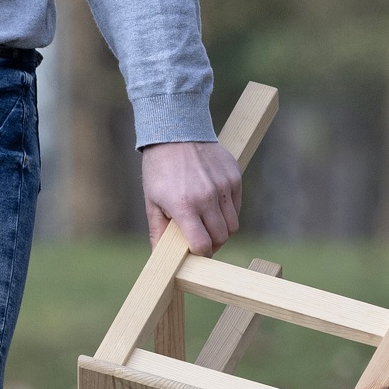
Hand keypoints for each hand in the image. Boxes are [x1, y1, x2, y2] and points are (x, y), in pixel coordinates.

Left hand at [141, 139, 243, 253]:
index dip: (200, 253)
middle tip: (201, 238)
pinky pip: (237, 207)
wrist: (176, 132)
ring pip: (233, 225)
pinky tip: (214, 205)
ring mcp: (223, 186)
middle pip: (221, 238)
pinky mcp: (234, 177)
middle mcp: (206, 197)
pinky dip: (228, 212)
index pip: (202, 244)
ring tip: (208, 222)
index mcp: (183, 206)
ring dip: (222, 229)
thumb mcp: (152, 201)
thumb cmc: (160, 169)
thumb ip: (158, 231)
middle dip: (212, 244)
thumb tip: (159, 257)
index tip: (194, 250)